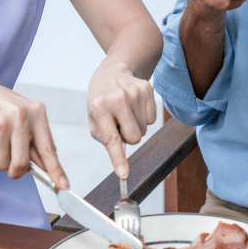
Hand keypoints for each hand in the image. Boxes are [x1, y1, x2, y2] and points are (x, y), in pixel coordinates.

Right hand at [0, 82, 68, 187]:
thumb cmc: (5, 109)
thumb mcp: (25, 117)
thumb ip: (35, 140)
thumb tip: (45, 168)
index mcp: (38, 113)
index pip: (49, 148)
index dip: (56, 170)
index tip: (63, 186)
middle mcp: (22, 116)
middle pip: (22, 164)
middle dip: (16, 171)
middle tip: (12, 164)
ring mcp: (3, 123)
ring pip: (3, 164)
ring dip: (0, 160)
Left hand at [87, 62, 156, 178]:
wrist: (110, 74)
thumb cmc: (101, 102)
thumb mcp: (94, 119)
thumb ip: (106, 139)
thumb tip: (121, 157)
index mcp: (99, 108)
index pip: (111, 139)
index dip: (118, 159)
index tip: (123, 174)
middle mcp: (117, 98)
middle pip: (135, 137)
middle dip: (129, 137)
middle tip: (120, 124)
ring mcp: (133, 92)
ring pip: (145, 129)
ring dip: (136, 125)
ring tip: (126, 112)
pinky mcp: (147, 88)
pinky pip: (152, 118)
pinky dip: (144, 116)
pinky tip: (134, 106)